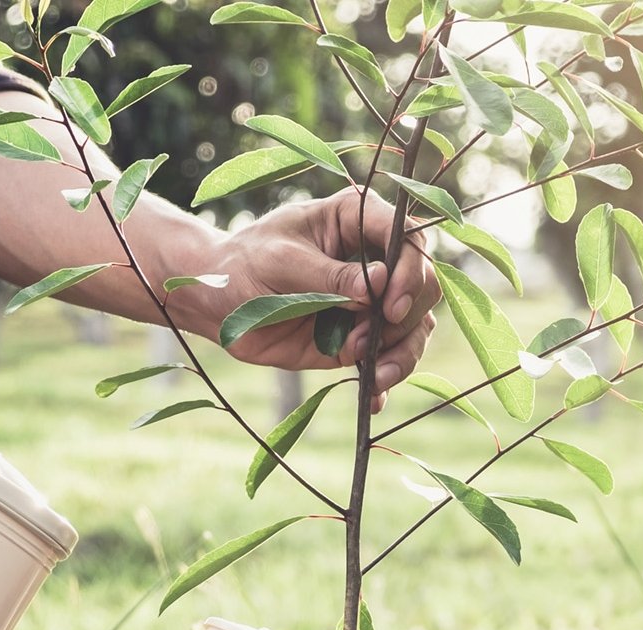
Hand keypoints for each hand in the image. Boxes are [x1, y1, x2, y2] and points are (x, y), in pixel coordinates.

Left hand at [175, 187, 440, 408]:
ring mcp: (372, 300)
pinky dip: (387, 379)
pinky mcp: (362, 336)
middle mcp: (375, 257)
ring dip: (404, 352)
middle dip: (407, 315)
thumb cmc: (244, 264)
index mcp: (357, 219)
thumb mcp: (281, 262)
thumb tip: (378, 284)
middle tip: (372, 336)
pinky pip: (391, 357)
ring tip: (377, 375)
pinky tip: (374, 397)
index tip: (390, 305)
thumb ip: (329, 276)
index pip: (408, 238)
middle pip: (424, 284)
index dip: (411, 271)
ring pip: (416, 324)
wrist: (218, 302)